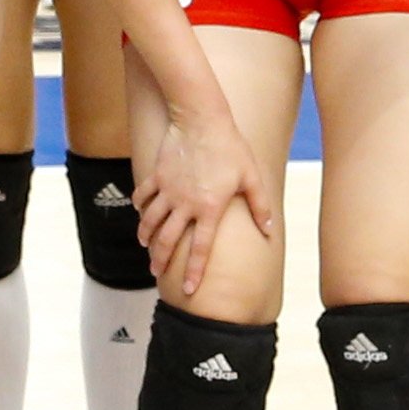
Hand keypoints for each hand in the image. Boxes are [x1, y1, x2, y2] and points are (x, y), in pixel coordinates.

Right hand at [134, 108, 268, 297]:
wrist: (201, 119)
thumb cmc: (230, 147)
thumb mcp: (251, 177)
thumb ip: (260, 205)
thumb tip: (268, 231)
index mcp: (209, 209)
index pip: (200, 249)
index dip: (194, 272)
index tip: (188, 290)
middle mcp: (184, 204)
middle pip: (167, 240)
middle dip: (160, 260)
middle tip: (156, 273)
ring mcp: (168, 190)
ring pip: (150, 221)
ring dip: (146, 237)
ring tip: (145, 247)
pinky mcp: (157, 175)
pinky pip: (143, 195)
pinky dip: (139, 205)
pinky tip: (139, 211)